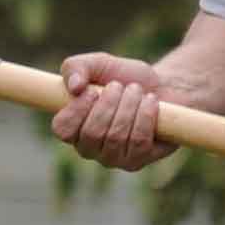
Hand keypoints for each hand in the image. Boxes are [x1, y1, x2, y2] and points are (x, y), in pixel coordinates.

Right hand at [53, 51, 174, 172]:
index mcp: (72, 127)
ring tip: (136, 90)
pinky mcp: (138, 161)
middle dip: (110, 103)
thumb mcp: (98, 64)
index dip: (77, 110)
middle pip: (93, 133)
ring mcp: (113, 158)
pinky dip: (146, 116)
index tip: (92, 91)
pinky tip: (151, 102)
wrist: (162, 87)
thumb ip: (76, 67)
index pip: (63, 129)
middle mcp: (89, 148)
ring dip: (129, 106)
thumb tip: (74, 87)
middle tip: (120, 86)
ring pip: (116, 137)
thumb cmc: (124, 78)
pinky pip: (139, 142)